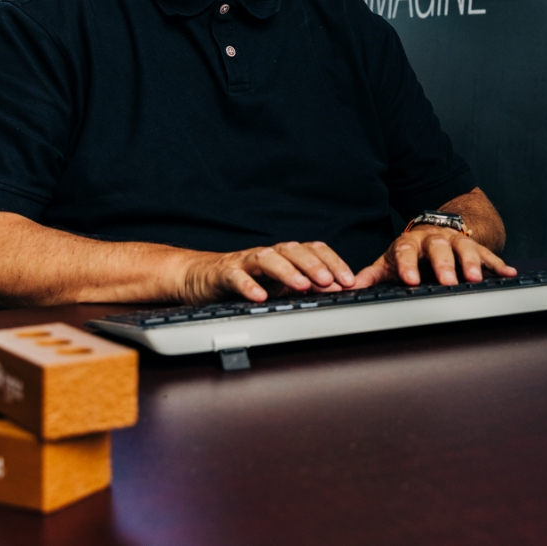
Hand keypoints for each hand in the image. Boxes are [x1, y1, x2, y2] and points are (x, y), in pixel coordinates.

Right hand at [180, 241, 355, 303]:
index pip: (313, 250)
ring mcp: (244, 262)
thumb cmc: (241, 280)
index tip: (349, 280)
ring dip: (287, 271)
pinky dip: (248, 285)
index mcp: (283, 256)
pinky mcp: (223, 274)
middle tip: (331, 281)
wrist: (197, 276)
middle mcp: (267, 255)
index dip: (333, 262)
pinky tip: (260, 296)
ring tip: (302, 286)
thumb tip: (334, 292)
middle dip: (315, 265)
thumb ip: (301, 287)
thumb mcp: (275, 286)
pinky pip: (236, 277)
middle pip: (293, 251)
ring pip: (267, 258)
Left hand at [353, 226, 516, 288]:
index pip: (406, 251)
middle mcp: (433, 238)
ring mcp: (455, 240)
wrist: (437, 227)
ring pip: (464, 248)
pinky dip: (498, 264)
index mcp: (409, 242)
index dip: (407, 266)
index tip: (409, 280)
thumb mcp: (390, 260)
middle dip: (444, 265)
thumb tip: (350, 287)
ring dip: (471, 263)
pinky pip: (488, 254)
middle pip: (438, 248)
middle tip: (448, 281)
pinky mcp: (474, 245)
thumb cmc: (411, 251)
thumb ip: (373, 274)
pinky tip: (509, 273)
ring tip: (476, 279)